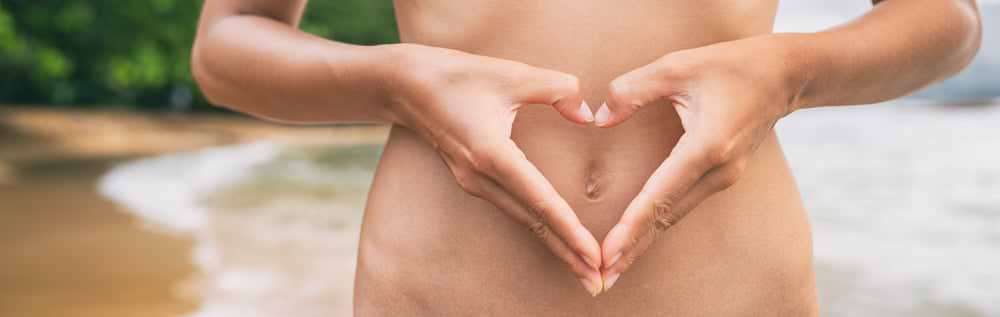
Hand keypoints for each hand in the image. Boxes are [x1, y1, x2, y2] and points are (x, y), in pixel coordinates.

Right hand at [380, 44, 603, 294]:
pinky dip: (538, 226)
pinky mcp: (472, 179)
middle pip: (533, 224)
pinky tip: (555, 237)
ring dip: (555, 245)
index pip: (540, 202)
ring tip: (584, 269)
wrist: (404, 85)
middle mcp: (482, 177)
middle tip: (598, 282)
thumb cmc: (456, 75)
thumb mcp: (512, 73)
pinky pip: (512, 209)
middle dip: (568, 254)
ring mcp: (474, 182)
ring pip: (523, 220)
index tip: (593, 256)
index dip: (570, 231)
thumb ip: (556, 89)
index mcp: (493, 154)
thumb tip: (588, 114)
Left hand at [594, 36, 800, 290]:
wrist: (786, 74)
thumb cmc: (733, 65)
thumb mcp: (678, 65)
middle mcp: (718, 170)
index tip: (609, 253)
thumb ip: (634, 89)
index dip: (632, 226)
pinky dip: (657, 223)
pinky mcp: (722, 176)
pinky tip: (637, 238)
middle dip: (633, 248)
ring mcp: (724, 177)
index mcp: (707, 146)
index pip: (660, 194)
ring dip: (643, 241)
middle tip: (600, 277)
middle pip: (667, 217)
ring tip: (612, 267)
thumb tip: (600, 118)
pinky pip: (683, 205)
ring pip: (675, 216)